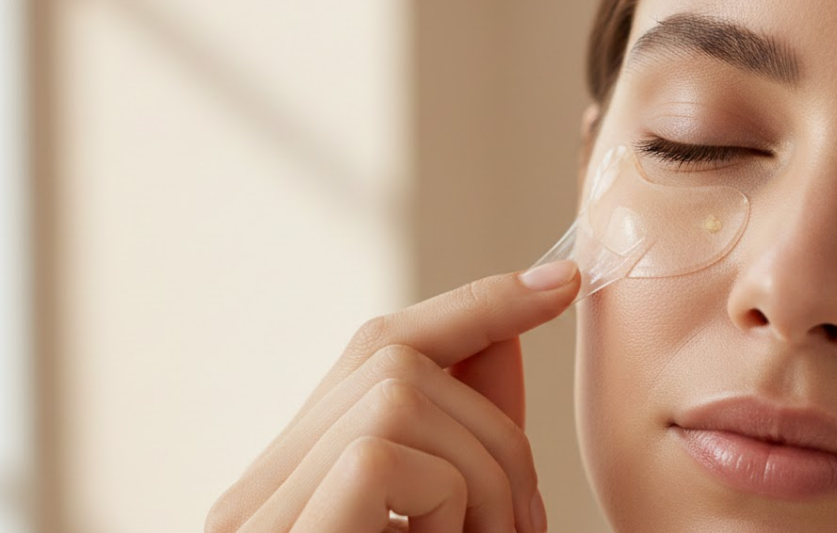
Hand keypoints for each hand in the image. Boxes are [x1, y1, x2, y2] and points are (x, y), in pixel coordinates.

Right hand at [205, 260, 579, 532]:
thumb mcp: (450, 521)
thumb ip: (467, 438)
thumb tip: (509, 335)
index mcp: (295, 482)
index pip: (376, 349)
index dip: (474, 306)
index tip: (559, 280)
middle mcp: (257, 489)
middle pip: (396, 361)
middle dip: (494, 427)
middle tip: (527, 522)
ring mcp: (258, 509)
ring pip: (400, 395)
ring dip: (485, 472)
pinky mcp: (281, 530)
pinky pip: (382, 447)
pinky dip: (450, 497)